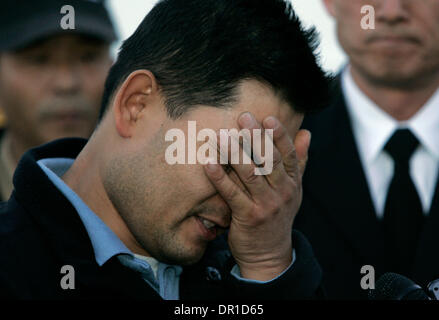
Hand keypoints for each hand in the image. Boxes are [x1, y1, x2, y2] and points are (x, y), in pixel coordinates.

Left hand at [203, 112, 310, 280]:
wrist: (269, 254)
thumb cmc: (278, 216)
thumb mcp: (293, 189)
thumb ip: (299, 160)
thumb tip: (306, 133)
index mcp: (293, 183)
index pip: (288, 154)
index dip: (279, 135)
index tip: (268, 118)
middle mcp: (283, 192)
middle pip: (269, 160)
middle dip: (256, 137)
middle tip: (243, 117)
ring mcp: (266, 205)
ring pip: (250, 173)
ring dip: (235, 153)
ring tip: (222, 136)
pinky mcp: (248, 217)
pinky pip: (232, 194)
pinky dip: (220, 177)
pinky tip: (209, 163)